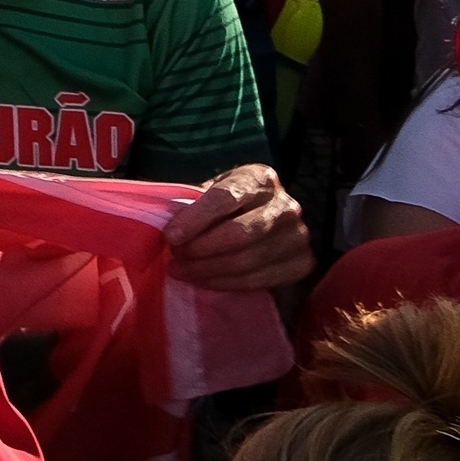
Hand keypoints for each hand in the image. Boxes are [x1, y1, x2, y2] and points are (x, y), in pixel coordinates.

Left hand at [162, 163, 313, 291]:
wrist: (264, 216)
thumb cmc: (226, 202)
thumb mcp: (210, 190)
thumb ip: (189, 201)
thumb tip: (156, 219)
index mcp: (259, 177)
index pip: (225, 198)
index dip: (195, 219)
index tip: (170, 237)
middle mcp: (285, 205)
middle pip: (239, 234)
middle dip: (200, 250)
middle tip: (174, 257)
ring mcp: (299, 236)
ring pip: (248, 261)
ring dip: (209, 271)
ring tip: (182, 271)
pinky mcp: (303, 263)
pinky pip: (260, 280)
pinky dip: (226, 283)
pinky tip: (204, 280)